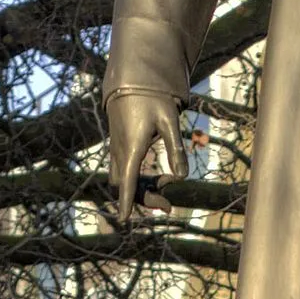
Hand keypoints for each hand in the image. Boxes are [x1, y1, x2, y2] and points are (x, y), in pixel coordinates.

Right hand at [105, 83, 182, 222]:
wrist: (132, 78)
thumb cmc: (152, 97)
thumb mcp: (169, 121)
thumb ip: (176, 149)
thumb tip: (182, 177)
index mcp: (132, 148)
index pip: (127, 183)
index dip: (126, 202)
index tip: (124, 220)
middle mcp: (120, 151)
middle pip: (126, 186)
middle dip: (145, 198)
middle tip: (169, 202)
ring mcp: (117, 147)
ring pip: (123, 178)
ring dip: (141, 188)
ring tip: (166, 182)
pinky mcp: (118, 143)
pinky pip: (123, 169)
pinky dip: (136, 177)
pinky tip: (155, 174)